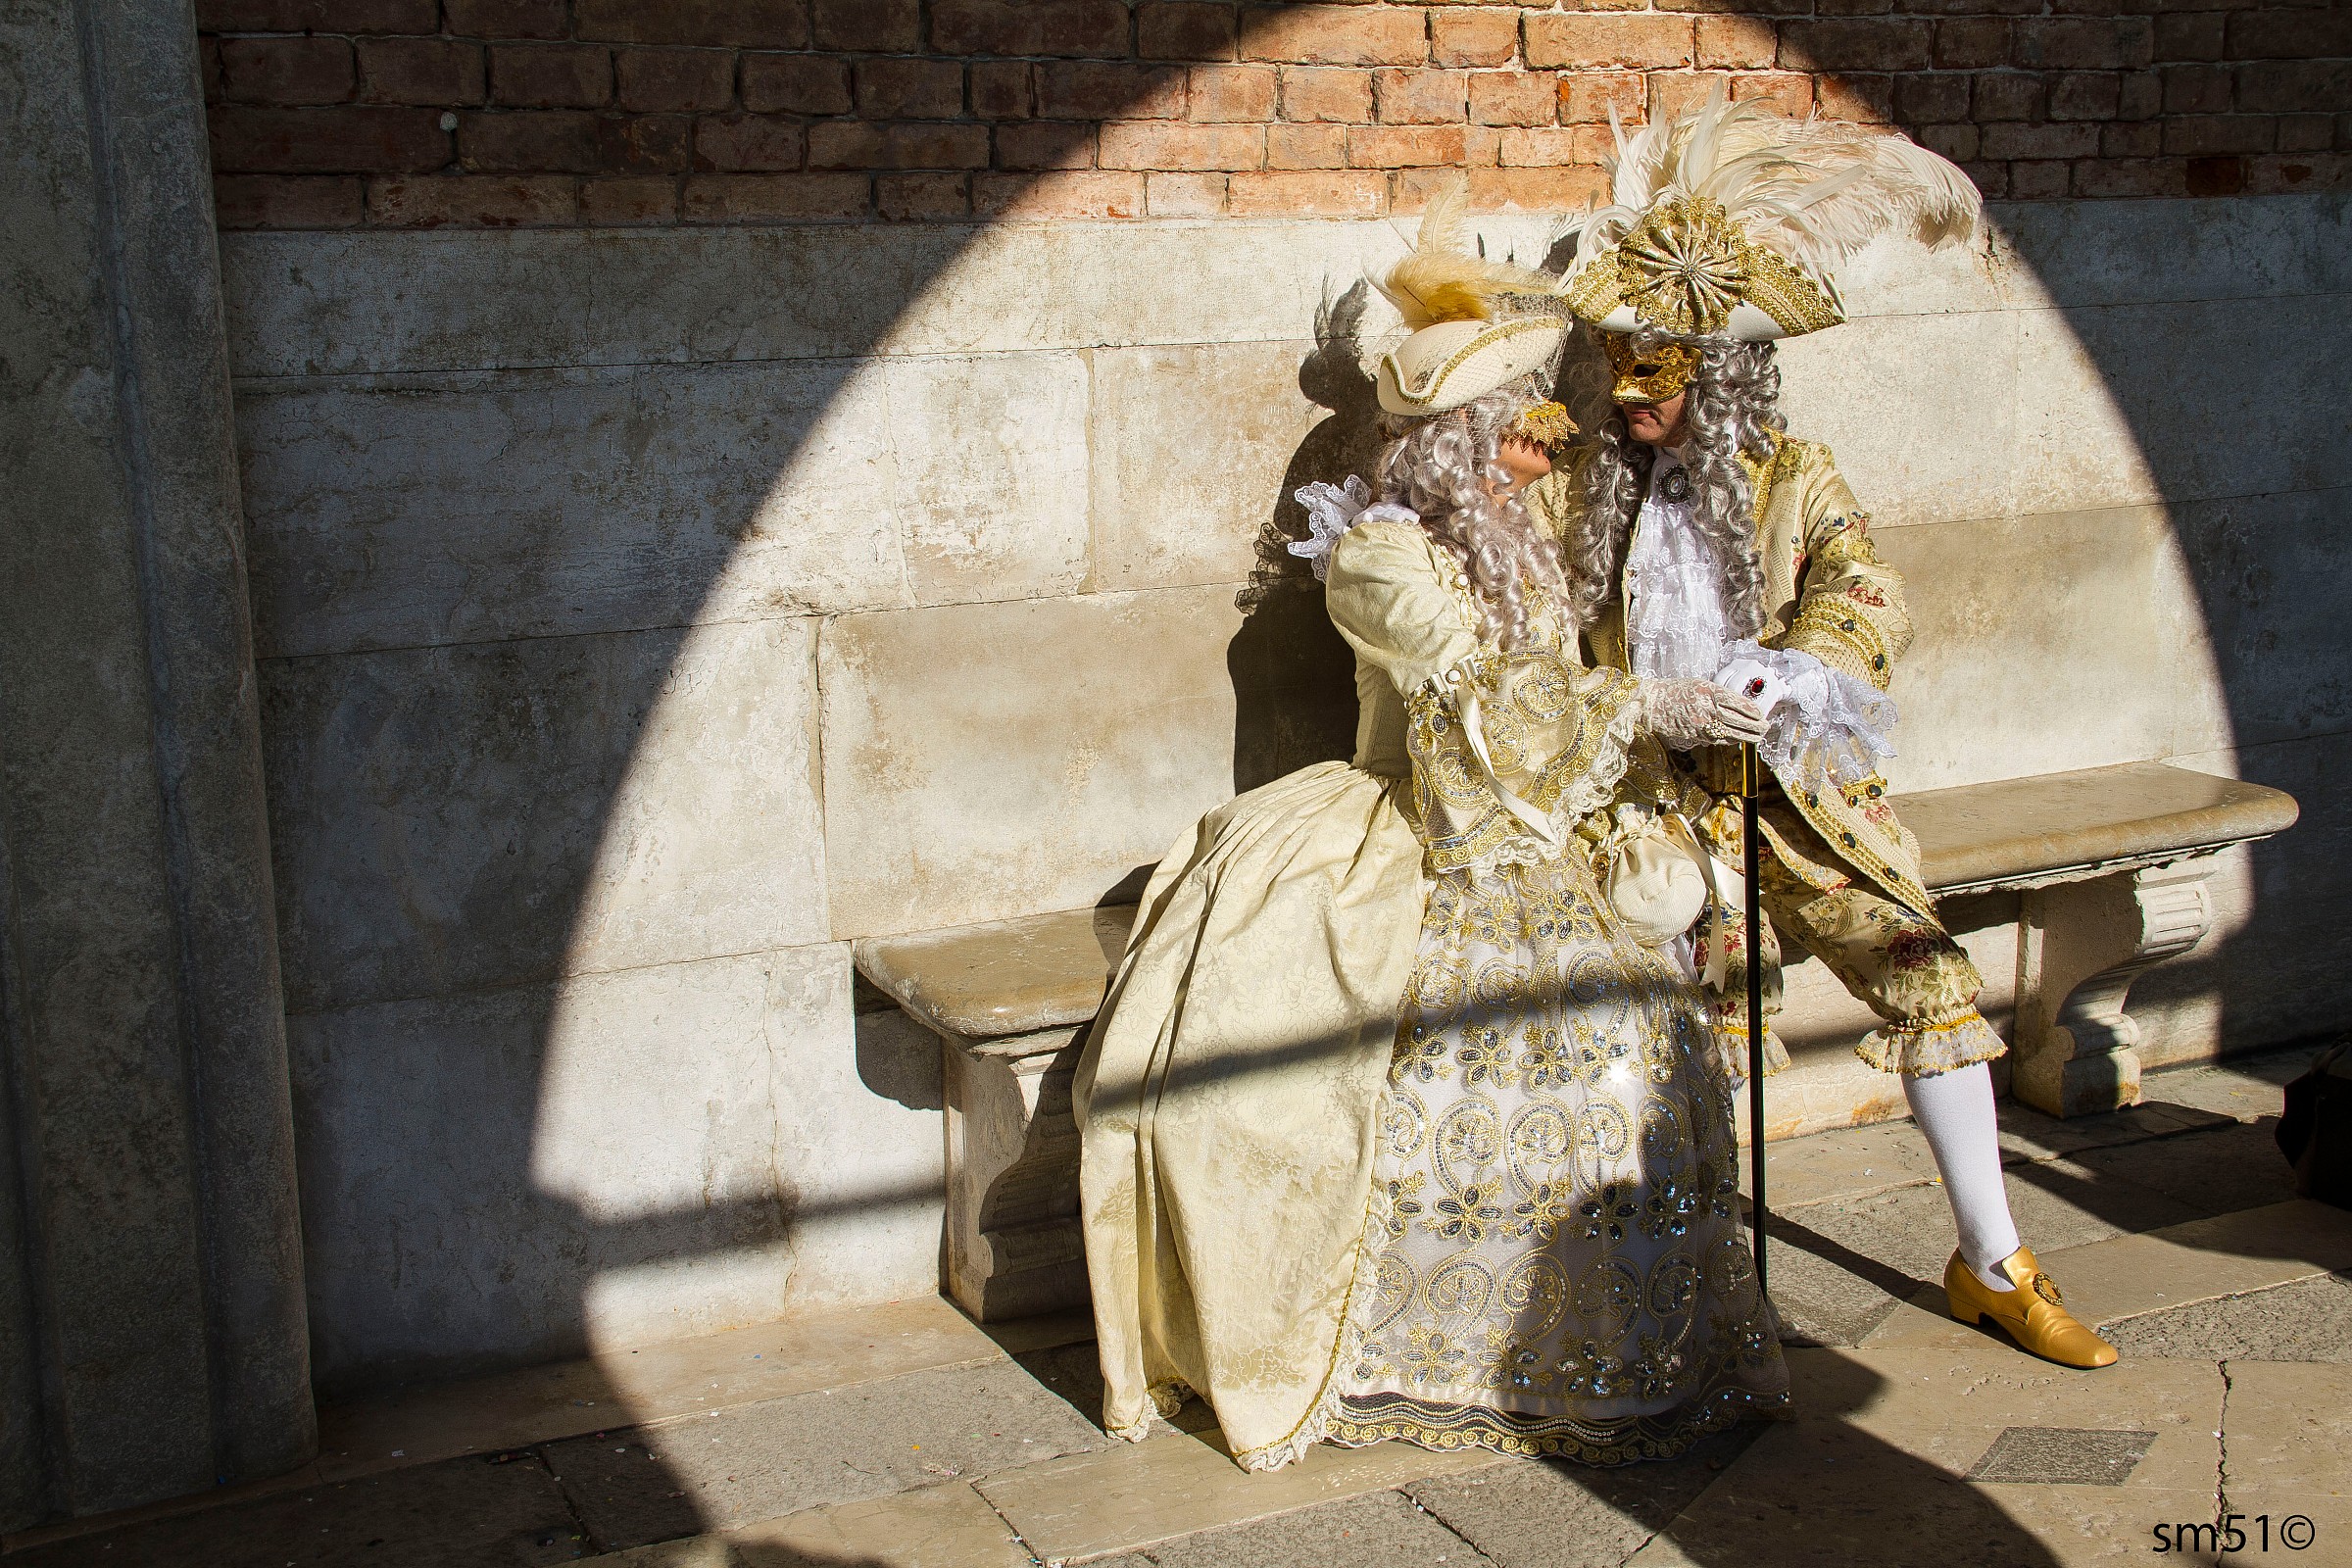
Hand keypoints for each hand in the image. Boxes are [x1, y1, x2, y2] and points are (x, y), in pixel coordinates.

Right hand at [1639, 679, 1767, 749]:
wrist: (1653, 703)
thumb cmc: (1676, 690)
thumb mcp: (1701, 684)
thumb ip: (1720, 694)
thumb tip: (1740, 705)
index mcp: (1711, 692)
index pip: (1740, 704)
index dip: (1754, 711)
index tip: (1762, 714)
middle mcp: (1709, 709)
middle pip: (1740, 721)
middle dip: (1757, 726)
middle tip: (1766, 727)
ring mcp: (1703, 725)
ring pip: (1733, 733)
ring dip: (1748, 736)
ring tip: (1758, 736)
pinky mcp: (1697, 736)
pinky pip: (1720, 739)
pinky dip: (1732, 739)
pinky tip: (1738, 738)